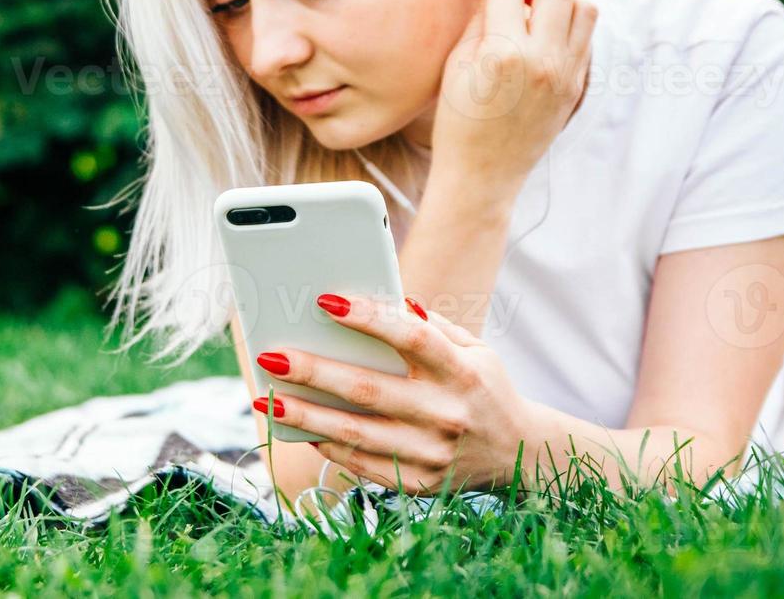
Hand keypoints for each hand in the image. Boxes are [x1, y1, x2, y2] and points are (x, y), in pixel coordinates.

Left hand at [250, 291, 535, 495]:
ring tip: (265, 401)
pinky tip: (297, 428)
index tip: (324, 299)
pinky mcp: (420, 484)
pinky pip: (363, 464)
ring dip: (306, 417)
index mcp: (462, 371)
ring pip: (357, 433)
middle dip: (315, 372)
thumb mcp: (474, 349)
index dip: (369, 317)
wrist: (517, 455)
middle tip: (271, 355)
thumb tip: (383, 301)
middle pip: (370, 389)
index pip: (411, 337)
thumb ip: (431, 326)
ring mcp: (433, 453)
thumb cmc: (482, 387)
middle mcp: (447, 413)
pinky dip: (328, 445)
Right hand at [431, 0, 597, 197]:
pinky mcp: (577, 86)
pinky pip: (585, 35)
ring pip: (585, 7)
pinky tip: (543, 26)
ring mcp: (566, 75)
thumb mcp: (456, 64)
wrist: (482, 176)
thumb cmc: (458, 123)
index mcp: (505, 54)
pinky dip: (568, 19)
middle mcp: (543, 61)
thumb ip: (480, 17)